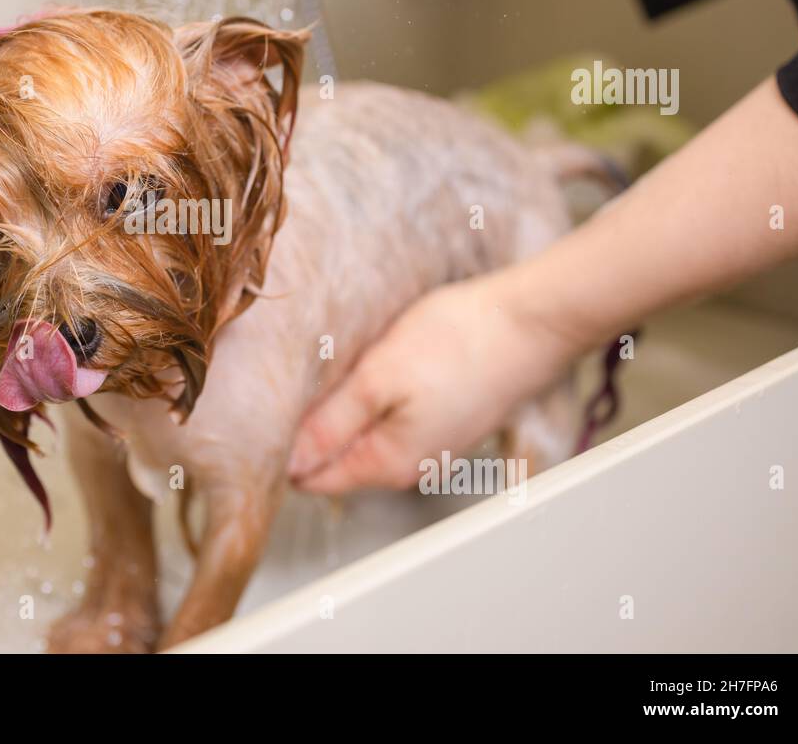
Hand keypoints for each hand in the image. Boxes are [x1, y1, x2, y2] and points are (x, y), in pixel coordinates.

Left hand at [287, 273, 576, 493]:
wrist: (531, 320)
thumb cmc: (459, 343)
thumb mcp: (377, 379)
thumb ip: (330, 425)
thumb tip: (287, 463)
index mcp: (386, 464)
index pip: (311, 477)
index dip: (281, 446)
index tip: (266, 406)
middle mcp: (408, 464)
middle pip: (336, 456)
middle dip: (312, 423)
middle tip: (301, 372)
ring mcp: (430, 442)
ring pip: (363, 432)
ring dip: (343, 405)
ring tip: (340, 362)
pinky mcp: (445, 416)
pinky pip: (391, 414)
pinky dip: (374, 393)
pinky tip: (376, 361)